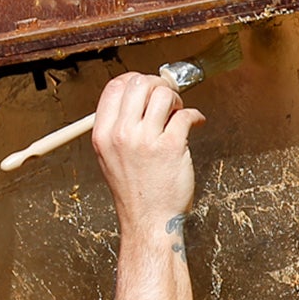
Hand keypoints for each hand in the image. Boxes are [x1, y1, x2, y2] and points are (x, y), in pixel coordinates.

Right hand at [90, 72, 202, 231]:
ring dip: (176, 99)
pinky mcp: (171, 146)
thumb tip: (139, 99)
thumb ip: (117, 127)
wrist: (148, 219)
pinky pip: (186, 115)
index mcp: (103, 134)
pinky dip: (195, 115)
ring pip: (163, 94)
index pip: (114, 87)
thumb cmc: (134, 191)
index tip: (146, 87)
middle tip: (167, 98)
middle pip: (139, 83)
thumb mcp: (109, 156)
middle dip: (158, 85)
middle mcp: (121, 134)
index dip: (134, 80)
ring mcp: (145, 140)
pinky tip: (195, 123)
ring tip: (179, 113)